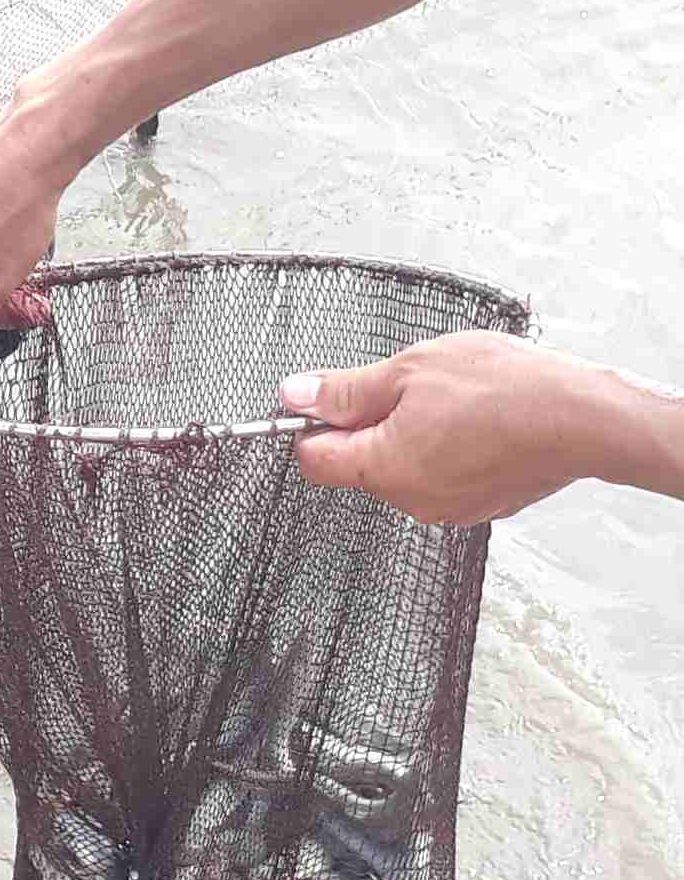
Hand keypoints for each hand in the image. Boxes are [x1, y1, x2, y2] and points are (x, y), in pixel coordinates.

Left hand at [278, 330, 601, 524]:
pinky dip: (444, 449)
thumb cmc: (503, 389)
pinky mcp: (478, 505)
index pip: (312, 460)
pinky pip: (439, 475)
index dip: (311, 425)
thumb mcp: (408, 371)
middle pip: (358, 463)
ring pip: (401, 468)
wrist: (584, 418)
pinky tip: (474, 423)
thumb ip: (345, 391)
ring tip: (451, 402)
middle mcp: (410, 500)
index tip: (328, 399)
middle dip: (369, 424)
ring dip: (410, 434)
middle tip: (409, 387)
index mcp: (383, 469)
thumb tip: (294, 396)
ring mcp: (447, 508)